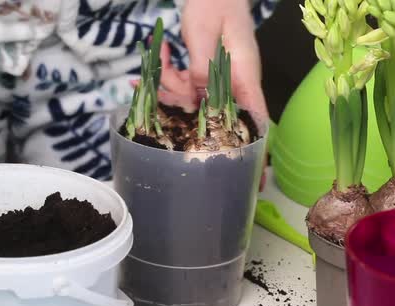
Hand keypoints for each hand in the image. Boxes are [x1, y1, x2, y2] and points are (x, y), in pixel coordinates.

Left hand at [160, 0, 269, 189]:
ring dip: (170, 88)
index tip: (254, 178)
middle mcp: (235, 81)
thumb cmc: (216, 2)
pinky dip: (168, 75)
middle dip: (187, 112)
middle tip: (164, 97)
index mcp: (245, 75)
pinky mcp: (204, 71)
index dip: (255, 150)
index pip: (256, 119)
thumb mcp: (203, 35)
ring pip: (193, 100)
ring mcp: (219, 77)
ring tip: (159, 62)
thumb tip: (197, 101)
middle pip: (214, 114)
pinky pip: (185, 84)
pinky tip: (158, 55)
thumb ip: (200, 70)